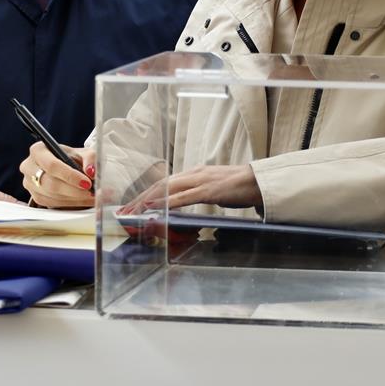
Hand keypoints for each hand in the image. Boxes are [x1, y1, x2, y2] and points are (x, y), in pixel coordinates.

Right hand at [20, 141, 95, 208]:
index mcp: (38, 151)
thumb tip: (91, 171)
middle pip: (51, 183)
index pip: (52, 165)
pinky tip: (81, 199)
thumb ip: (90, 159)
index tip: (86, 182)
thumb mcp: (83, 153)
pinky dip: (69, 203)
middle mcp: (29, 166)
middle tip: (91, 192)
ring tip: (91, 195)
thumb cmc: (72, 158)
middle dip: (74, 190)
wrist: (65, 167)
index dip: (70, 176)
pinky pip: (52, 204)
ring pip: (52, 196)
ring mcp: (29, 183)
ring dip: (74, 198)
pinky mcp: (35, 197)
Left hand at [124, 163, 259, 211]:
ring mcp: (200, 181)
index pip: (164, 183)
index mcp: (194, 173)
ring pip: (167, 189)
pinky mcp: (208, 190)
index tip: (132, 205)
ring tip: (133, 212)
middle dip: (139, 198)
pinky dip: (166, 202)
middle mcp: (193, 174)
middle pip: (159, 184)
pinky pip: (183, 197)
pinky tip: (155, 207)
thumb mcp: (213, 189)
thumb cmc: (239, 187)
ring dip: (147, 201)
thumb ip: (197, 193)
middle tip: (124, 211)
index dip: (146, 193)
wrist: (259, 182)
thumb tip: (184, 202)